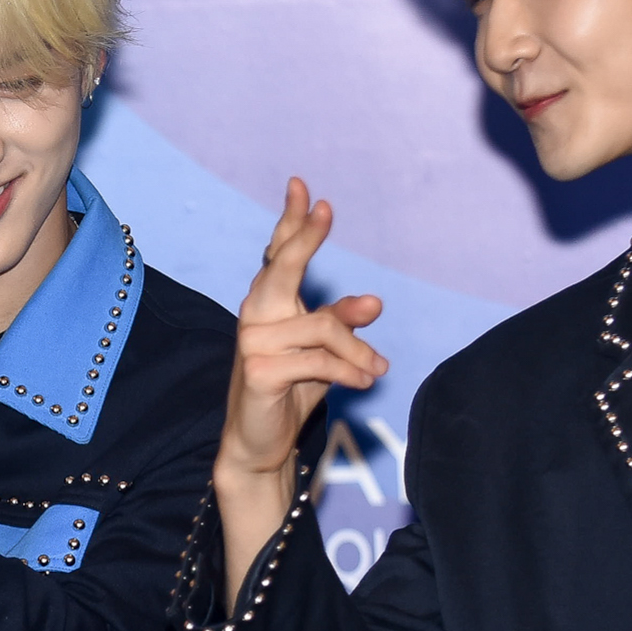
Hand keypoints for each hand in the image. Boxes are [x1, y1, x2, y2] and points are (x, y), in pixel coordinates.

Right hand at [216, 179, 387, 589]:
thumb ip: (344, 323)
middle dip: (304, 238)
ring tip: (379, 370)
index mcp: (269, 304)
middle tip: (324, 210)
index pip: (278, 255)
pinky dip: (350, 371)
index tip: (303, 188)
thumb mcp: (325, 352)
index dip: (291, 222)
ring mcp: (252, 342)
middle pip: (281, 268)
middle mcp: (255, 315)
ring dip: (359, 352)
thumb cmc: (291, 389)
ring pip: (322, 328)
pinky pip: (319, 361)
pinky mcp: (260, 370)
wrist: (261, 442)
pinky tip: (366, 382)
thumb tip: (375, 301)